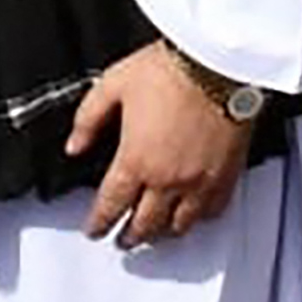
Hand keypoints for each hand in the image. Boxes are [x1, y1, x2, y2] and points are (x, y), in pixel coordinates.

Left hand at [65, 41, 252, 250]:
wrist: (218, 62)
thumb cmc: (170, 69)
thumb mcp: (113, 85)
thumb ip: (89, 119)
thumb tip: (74, 146)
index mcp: (136, 160)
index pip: (111, 205)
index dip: (99, 223)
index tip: (94, 231)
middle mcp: (168, 179)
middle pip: (144, 225)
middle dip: (129, 237)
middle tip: (122, 240)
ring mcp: (199, 181)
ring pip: (179, 226)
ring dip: (162, 235)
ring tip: (154, 236)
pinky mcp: (227, 175)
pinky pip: (212, 212)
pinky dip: (199, 220)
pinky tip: (193, 218)